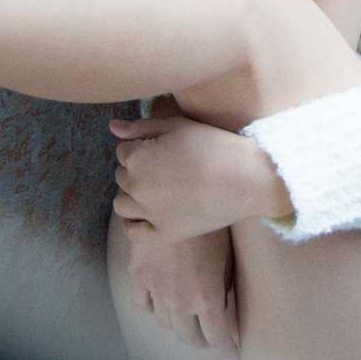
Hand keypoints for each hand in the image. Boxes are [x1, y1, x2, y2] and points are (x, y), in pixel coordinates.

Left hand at [109, 115, 292, 245]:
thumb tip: (113, 127)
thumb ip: (141, 126)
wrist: (247, 179)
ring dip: (133, 195)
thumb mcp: (178, 126)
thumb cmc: (215, 146)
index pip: (123, 151)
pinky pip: (134, 232)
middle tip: (166, 167)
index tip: (163, 149)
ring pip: (122, 204)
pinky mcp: (164, 234)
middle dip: (137, 170)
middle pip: (122, 177)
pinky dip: (135, 223)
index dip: (141, 147)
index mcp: (138, 158)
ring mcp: (149, 213)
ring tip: (158, 189)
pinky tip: (147, 214)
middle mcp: (137, 187)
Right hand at [122, 224, 239, 359]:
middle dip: (203, 341)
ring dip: (178, 326)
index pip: (217, 338)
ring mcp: (156, 290)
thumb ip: (223, 285)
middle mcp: (179, 302)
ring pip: (165, 324)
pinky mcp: (138, 275)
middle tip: (210, 339)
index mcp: (207, 299)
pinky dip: (153, 309)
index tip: (231, 357)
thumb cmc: (212, 224)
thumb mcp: (226, 257)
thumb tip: (222, 301)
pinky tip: (161, 306)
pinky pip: (143, 304)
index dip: (226, 349)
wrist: (177, 198)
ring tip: (187, 321)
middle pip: (189, 337)